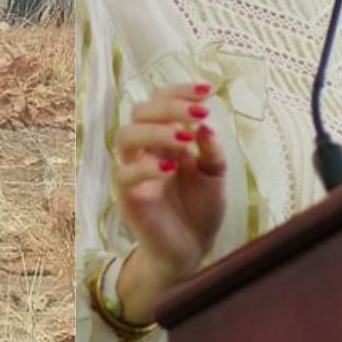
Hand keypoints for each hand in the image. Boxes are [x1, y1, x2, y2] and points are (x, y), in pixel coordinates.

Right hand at [113, 82, 226, 287]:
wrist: (192, 250)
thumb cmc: (201, 209)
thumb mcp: (216, 176)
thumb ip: (213, 151)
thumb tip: (206, 125)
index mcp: (165, 138)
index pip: (160, 101)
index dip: (180, 91)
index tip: (209, 91)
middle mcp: (145, 149)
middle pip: (139, 111)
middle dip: (169, 106)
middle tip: (198, 114)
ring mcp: (134, 171)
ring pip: (125, 136)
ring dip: (155, 130)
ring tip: (185, 139)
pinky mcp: (128, 196)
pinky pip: (125, 174)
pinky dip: (147, 166)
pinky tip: (172, 167)